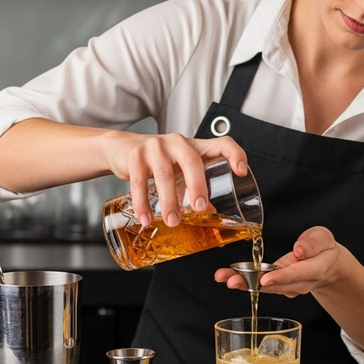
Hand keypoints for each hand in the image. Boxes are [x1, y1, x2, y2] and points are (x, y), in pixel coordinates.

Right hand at [104, 131, 247, 226]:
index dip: (234, 154)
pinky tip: (146, 218)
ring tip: (172, 221)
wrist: (122, 148)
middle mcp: (178, 143)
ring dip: (169, 200)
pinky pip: (139, 180)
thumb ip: (194, 187)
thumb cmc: (160, 161)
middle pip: (192, 161)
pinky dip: (142, 202)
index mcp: (195, 146)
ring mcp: (155, 147)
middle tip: (200, 208)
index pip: (222, 143)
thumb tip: (211, 215)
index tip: (241, 171)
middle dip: (197, 186)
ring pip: (164, 173)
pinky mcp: (135, 155)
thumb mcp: (180, 170)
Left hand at [215, 227, 347, 296]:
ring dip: (243, 283)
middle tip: (232, 281)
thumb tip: (299, 250)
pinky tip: (227, 277)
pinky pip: (260, 285)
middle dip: (252, 284)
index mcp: (313, 270)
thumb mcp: (323, 238)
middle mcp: (298, 284)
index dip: (280, 277)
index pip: (296, 275)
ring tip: (223, 277)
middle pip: (275, 286)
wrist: (326, 265)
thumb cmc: (323, 248)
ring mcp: (287, 288)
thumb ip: (313, 243)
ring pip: (264, 288)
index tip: (264, 279)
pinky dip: (243, 281)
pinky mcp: (277, 286)